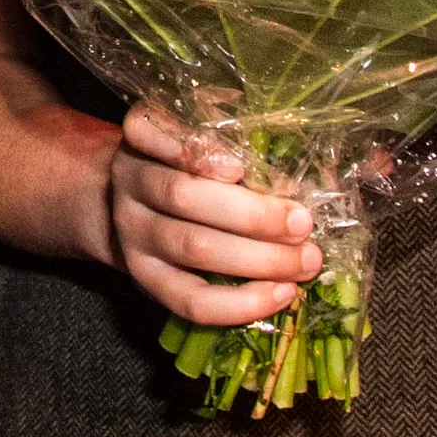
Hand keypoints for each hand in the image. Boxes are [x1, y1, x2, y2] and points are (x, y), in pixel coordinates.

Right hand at [104, 105, 321, 327]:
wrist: (135, 210)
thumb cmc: (183, 169)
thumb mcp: (191, 140)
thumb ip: (226, 145)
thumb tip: (291, 169)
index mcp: (140, 138)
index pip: (152, 134)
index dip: (194, 152)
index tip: (239, 168)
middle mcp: (130, 184)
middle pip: (184, 197)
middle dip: (253, 215)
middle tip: (303, 224)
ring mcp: (134, 236)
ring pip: (194, 248)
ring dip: (259, 259)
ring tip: (306, 260)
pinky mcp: (148, 281)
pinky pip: (193, 301)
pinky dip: (241, 302)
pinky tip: (281, 293)